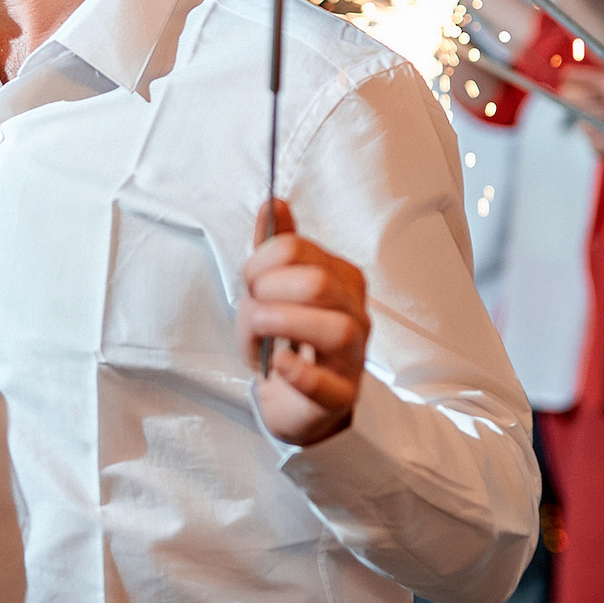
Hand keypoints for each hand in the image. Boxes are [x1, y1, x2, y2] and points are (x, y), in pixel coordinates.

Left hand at [239, 199, 369, 446]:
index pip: (299, 251)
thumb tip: (273, 203)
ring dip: (285, 324)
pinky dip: (299, 372)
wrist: (291, 398)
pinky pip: (328, 384)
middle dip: (272, 290)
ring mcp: (352, 356)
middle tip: (253, 305)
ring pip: (336, 329)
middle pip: (319, 284)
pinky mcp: (341, 396)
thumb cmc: (284, 340)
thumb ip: (274, 248)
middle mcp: (354, 313)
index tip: (249, 281)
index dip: (261, 262)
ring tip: (262, 330)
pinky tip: (279, 363)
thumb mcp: (270, 289)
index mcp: (340, 279)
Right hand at [562, 66, 603, 162]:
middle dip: (595, 108)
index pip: (568, 93)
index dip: (579, 94)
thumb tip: (564, 72)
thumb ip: (586, 77)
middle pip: (574, 111)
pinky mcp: (601, 149)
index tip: (597, 94)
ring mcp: (594, 132)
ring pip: (585, 129)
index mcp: (592, 95)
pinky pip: (594, 145)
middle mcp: (590, 113)